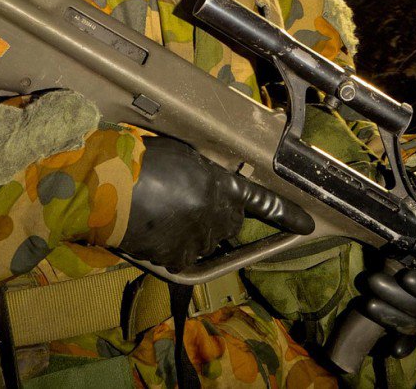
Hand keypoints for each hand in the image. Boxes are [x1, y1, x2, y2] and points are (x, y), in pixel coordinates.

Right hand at [120, 135, 313, 269]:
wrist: (108, 186)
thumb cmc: (143, 162)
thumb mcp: (185, 157)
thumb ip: (208, 174)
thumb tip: (211, 186)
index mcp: (221, 185)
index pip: (261, 201)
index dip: (286, 214)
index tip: (306, 226)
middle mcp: (216, 215)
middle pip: (230, 222)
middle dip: (217, 214)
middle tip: (188, 201)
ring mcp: (197, 238)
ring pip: (207, 239)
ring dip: (194, 230)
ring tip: (163, 212)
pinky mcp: (177, 257)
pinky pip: (185, 255)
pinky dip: (174, 246)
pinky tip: (156, 229)